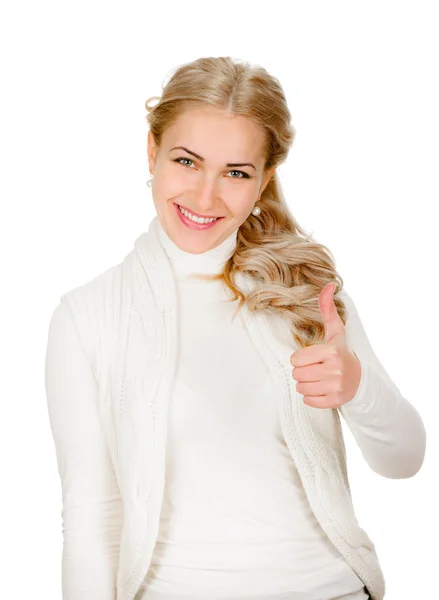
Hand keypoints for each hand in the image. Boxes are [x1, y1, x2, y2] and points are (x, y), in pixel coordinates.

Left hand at [290, 282, 361, 408]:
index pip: (296, 360)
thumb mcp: (335, 331)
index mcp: (331, 352)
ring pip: (301, 388)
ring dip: (306, 384)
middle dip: (303, 372)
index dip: (300, 359)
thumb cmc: (340, 352)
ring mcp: (336, 387)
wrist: (359, 378)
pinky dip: (311, 397)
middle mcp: (335, 370)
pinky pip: (308, 401)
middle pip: (297, 374)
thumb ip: (327, 309)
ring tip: (318, 379)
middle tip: (315, 369)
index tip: (312, 358)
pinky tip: (322, 389)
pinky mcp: (336, 401)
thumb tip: (328, 284)